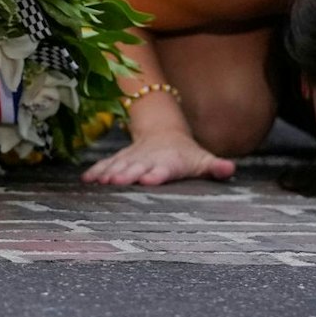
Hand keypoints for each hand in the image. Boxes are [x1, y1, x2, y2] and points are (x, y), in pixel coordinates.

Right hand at [83, 130, 234, 185]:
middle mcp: (148, 159)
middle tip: (117, 183)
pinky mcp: (120, 159)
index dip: (157, 173)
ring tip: (99, 182)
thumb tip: (229, 169)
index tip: (149, 179)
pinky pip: (106, 164)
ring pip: (119, 165)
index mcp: (169, 161)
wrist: (163, 132)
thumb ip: (215, 166)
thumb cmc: (186, 154)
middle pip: (137, 167)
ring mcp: (132, 158)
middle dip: (127, 174)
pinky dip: (96, 171)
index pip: (164, 168)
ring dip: (109, 173)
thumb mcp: (201, 159)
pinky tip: (86, 180)